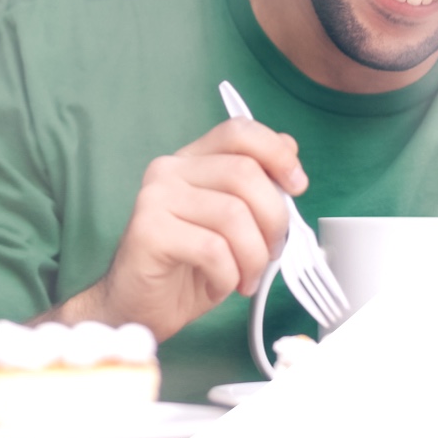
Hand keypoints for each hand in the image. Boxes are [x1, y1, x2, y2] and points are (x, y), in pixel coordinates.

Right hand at [67, 119, 306, 341]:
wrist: (140, 305)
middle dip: (274, 221)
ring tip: (245, 277)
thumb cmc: (189, 267)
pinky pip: (212, 249)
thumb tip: (289, 147)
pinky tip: (220, 284)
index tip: (297, 186)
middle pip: (245, 173)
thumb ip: (257, 184)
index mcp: (192, 161)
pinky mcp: (149, 231)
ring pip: (234, 215)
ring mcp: (155, 198)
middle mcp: (170, 170)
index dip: (276, 153)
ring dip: (253, 257)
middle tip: (270, 252)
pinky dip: (229, 275)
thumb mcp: (234, 224)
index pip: (237, 131)